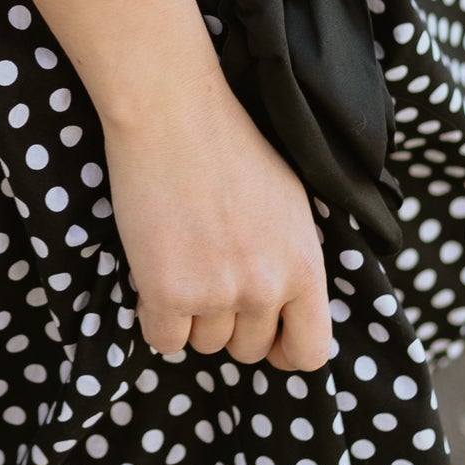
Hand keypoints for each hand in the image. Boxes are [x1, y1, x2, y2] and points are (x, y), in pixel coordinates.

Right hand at [100, 70, 334, 371]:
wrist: (173, 113)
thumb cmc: (230, 146)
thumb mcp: (291, 204)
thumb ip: (293, 260)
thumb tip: (285, 306)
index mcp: (305, 265)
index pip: (310, 351)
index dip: (285, 351)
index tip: (265, 338)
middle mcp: (266, 287)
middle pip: (246, 349)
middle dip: (228, 324)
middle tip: (208, 279)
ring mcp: (217, 293)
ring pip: (203, 344)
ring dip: (190, 317)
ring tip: (181, 264)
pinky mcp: (167, 293)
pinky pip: (163, 339)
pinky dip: (154, 316)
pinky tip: (154, 277)